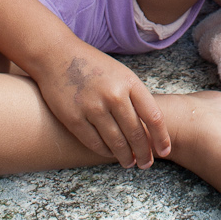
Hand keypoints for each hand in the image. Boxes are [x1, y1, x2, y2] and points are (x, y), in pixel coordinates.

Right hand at [29, 41, 171, 168]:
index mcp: (129, 82)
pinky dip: (105, 152)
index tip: (164, 151)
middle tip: (146, 163)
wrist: (56, 55)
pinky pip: (94, 143)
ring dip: (125, 157)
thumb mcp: (120, 74)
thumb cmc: (93, 67)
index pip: (153, 117)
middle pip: (136, 133)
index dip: (161, 138)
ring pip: (116, 142)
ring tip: (130, 163)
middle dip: (144, 153)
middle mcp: (114, 95)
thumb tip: (149, 130)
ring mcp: (93, 107)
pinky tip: (110, 154)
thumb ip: (134, 98)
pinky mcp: (73, 118)